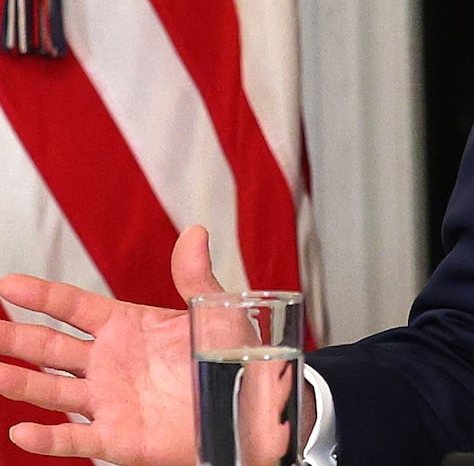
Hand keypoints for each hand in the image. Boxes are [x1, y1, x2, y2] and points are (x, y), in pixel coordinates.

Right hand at [0, 224, 224, 464]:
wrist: (252, 410)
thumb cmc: (235, 360)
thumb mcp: (217, 313)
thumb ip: (196, 277)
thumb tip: (195, 231)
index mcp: (129, 327)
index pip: (75, 307)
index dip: (42, 295)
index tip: (8, 283)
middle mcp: (111, 362)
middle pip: (50, 347)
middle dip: (16, 337)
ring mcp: (110, 400)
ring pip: (52, 390)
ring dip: (18, 381)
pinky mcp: (119, 437)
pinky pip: (76, 439)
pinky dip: (48, 438)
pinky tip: (21, 431)